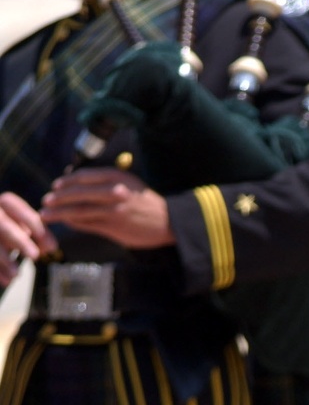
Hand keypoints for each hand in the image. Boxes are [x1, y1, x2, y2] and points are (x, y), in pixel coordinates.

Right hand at [0, 192, 56, 279]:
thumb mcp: (22, 231)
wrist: (0, 239)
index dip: (30, 220)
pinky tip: (7, 281)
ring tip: (17, 274)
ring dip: (4, 259)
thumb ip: (36, 235)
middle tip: (35, 256)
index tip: (45, 237)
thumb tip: (50, 247)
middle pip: (0, 222)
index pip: (11, 203)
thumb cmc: (9, 236)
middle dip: (18, 239)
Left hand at [41, 168, 174, 248]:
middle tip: (45, 201)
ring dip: (60, 213)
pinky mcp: (114, 227)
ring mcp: (113, 211)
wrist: (168, 221)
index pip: (84, 177)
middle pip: (78, 193)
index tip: (55, 186)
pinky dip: (74, 224)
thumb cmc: (145, 201)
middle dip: (58, 198)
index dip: (66, 181)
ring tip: (46, 216)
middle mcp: (113, 192)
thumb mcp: (128, 182)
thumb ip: (105, 181)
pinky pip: (88, 225)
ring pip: (79, 210)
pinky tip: (66, 223)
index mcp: (116, 177)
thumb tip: (76, 178)